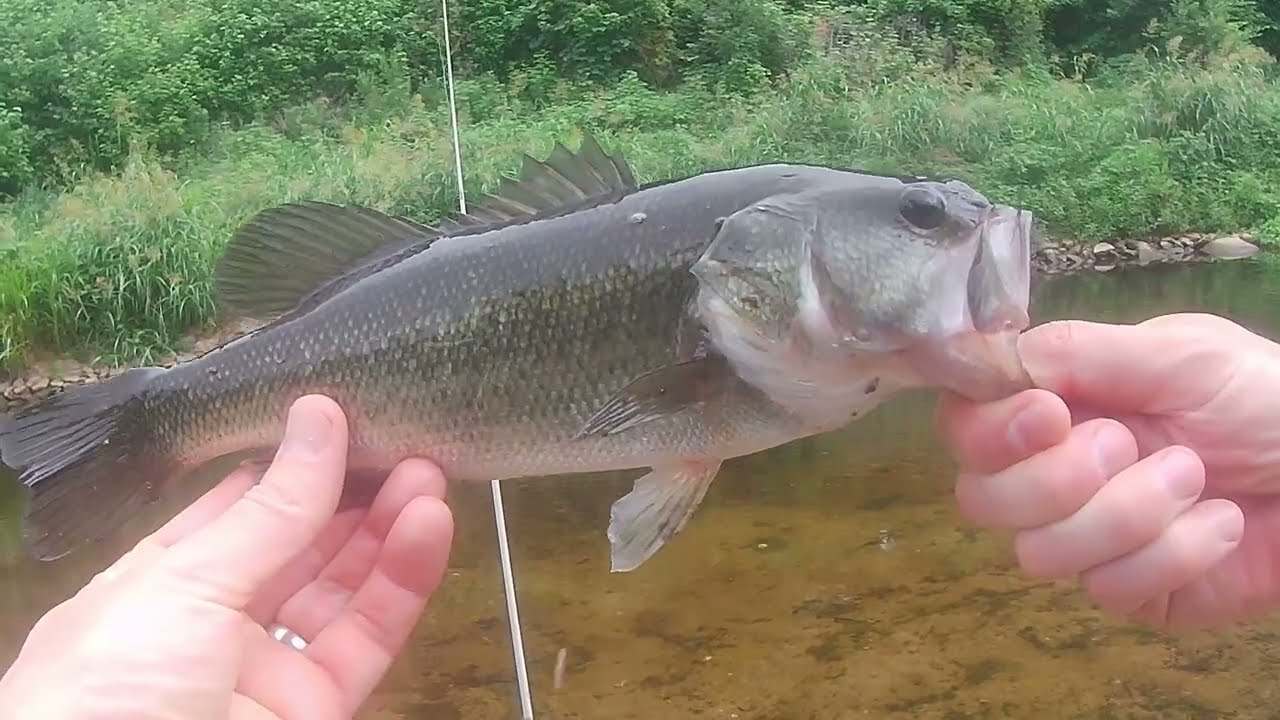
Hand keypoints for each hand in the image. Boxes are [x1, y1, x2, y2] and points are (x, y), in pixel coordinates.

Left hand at [0, 395, 454, 719]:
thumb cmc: (111, 686)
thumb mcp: (184, 584)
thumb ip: (270, 510)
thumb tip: (319, 415)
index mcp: (155, 587)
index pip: (234, 512)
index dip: (290, 466)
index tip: (343, 419)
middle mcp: (213, 626)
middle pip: (297, 548)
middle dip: (351, 493)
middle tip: (403, 439)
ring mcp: (267, 671)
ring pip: (339, 592)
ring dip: (386, 531)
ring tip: (429, 474)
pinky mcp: (316, 710)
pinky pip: (365, 640)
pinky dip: (401, 584)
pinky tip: (428, 528)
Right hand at [937, 313, 1279, 629]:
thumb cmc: (1263, 399)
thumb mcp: (1180, 354)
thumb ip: (1083, 351)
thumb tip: (999, 358)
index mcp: (1055, 409)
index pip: (965, 426)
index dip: (988, 431)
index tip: (1049, 417)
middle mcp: (1054, 474)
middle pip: (981, 499)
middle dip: (1055, 480)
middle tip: (1130, 446)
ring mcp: (1087, 539)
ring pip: (1039, 553)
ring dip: (1127, 514)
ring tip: (1197, 479)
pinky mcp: (1131, 592)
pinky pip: (1111, 589)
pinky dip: (1176, 553)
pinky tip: (1222, 525)